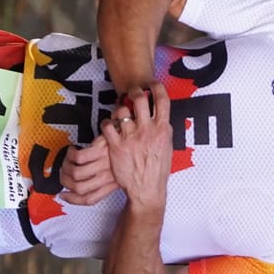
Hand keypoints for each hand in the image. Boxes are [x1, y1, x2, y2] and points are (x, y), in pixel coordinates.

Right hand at [57, 136, 119, 205]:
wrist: (130, 136)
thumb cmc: (124, 153)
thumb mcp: (119, 175)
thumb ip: (104, 185)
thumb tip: (83, 190)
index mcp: (109, 184)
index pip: (89, 199)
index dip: (73, 199)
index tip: (65, 195)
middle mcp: (106, 176)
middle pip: (78, 188)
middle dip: (66, 182)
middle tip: (64, 174)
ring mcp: (102, 163)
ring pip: (76, 173)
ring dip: (67, 167)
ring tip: (68, 162)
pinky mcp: (99, 149)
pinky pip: (78, 157)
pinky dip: (71, 154)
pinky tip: (73, 150)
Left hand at [102, 84, 173, 212]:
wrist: (147, 189)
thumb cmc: (157, 170)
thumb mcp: (167, 147)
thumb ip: (163, 130)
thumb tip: (160, 117)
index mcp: (163, 130)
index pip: (162, 100)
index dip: (156, 87)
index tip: (151, 85)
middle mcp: (147, 131)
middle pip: (140, 99)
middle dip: (134, 92)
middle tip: (131, 93)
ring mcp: (131, 138)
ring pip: (121, 111)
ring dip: (118, 109)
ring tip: (118, 114)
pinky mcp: (117, 146)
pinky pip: (107, 126)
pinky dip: (106, 123)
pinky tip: (109, 127)